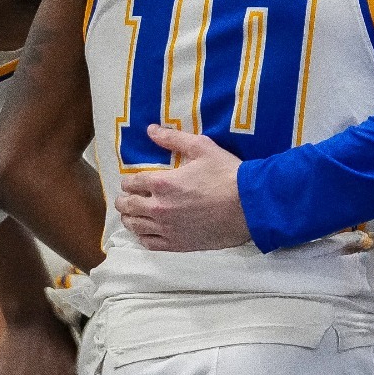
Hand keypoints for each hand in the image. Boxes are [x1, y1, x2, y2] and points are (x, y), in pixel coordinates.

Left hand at [115, 125, 249, 250]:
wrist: (249, 206)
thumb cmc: (227, 174)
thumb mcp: (202, 148)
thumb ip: (173, 139)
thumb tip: (151, 130)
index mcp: (161, 183)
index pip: (131, 182)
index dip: (129, 181)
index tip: (132, 181)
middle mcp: (158, 207)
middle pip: (127, 205)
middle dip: (124, 200)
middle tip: (127, 198)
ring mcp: (166, 228)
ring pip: (135, 226)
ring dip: (130, 218)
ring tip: (132, 214)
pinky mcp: (177, 244)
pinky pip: (149, 243)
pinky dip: (143, 236)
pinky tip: (146, 232)